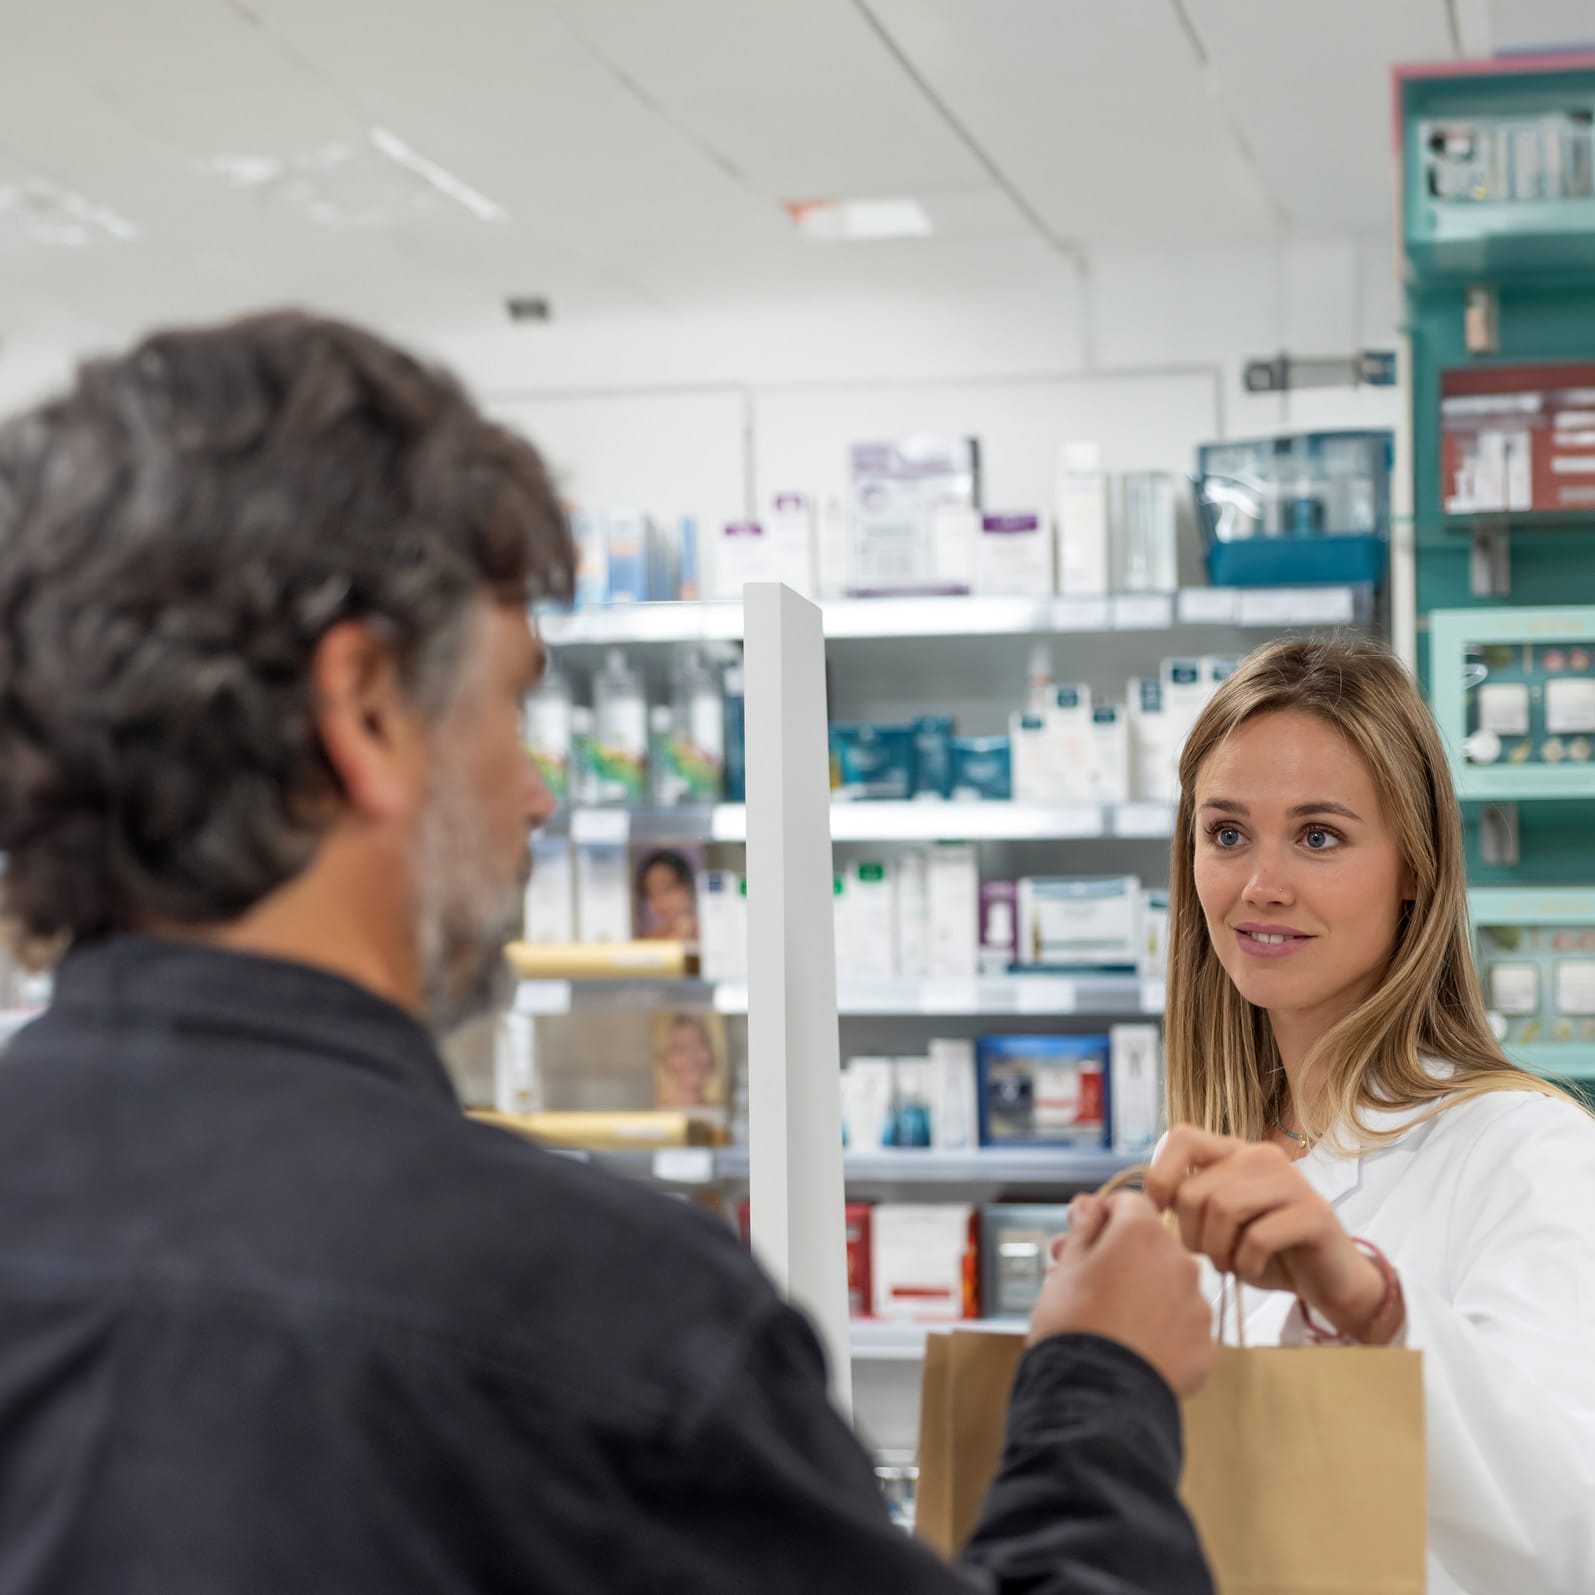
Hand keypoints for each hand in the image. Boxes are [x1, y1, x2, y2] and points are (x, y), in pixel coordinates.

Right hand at [1028, 1190, 1216, 1398]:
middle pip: (1150, 1245)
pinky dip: (1163, 1330)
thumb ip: (1084, 1231)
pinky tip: (1135, 1345)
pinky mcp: (1205, 1347)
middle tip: (1085, 1279)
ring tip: (1110, 1319)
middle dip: (1120, 1256)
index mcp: (1142, 1234)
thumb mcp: (1065, 1268)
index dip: (1102, 1215)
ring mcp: (1197, 1306)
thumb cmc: (1073, 1323)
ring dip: (1144, 1291)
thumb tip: (1091, 1206)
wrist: (1096, 1396)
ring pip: (1169, 1285)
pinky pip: (1182, 1327)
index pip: (1129, 1202)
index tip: (1082, 1236)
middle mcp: (1180, 1262)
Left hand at [1145, 1126, 1394, 1341]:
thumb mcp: (1216, 1224)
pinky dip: (1245, 1263)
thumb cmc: (1266, 1252)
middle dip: (1191, 1234)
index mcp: (1235, 1152)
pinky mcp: (1314, 1213)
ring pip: (1222, 1208)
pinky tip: (1253, 1269)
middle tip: (1210, 1256)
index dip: (1160, 1177)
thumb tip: (1142, 1202)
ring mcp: (1291, 1182)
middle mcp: (1261, 1156)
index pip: (1181, 1138)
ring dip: (1217, 1249)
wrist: (1330, 1282)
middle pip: (1195, 1189)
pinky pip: (1258, 1236)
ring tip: (1230, 1264)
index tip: (1159, 1216)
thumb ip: (1187, 1202)